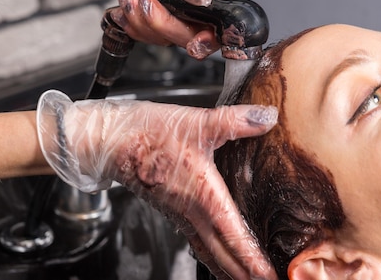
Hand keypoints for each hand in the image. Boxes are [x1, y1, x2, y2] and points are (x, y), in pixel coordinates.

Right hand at [37, 90, 278, 279]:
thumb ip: (236, 121)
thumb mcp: (198, 123)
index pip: (235, 238)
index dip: (254, 261)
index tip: (271, 277)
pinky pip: (197, 241)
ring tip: (248, 279)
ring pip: (209, 252)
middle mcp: (192, 212)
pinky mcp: (171, 209)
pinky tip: (218, 253)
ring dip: (229, 268)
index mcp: (203, 196)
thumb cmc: (147, 134)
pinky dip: (213, 255)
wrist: (108, 140)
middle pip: (223, 255)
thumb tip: (267, 116)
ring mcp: (180, 214)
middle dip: (246, 274)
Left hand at [115, 0, 227, 58]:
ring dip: (141, 22)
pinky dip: (132, 25)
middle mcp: (200, 10)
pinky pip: (148, 37)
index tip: (194, 43)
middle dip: (162, 24)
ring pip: (166, 39)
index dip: (210, 40)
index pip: (222, 25)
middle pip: (191, 37)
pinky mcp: (161, 25)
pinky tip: (127, 7)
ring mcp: (180, 20)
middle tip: (145, 1)